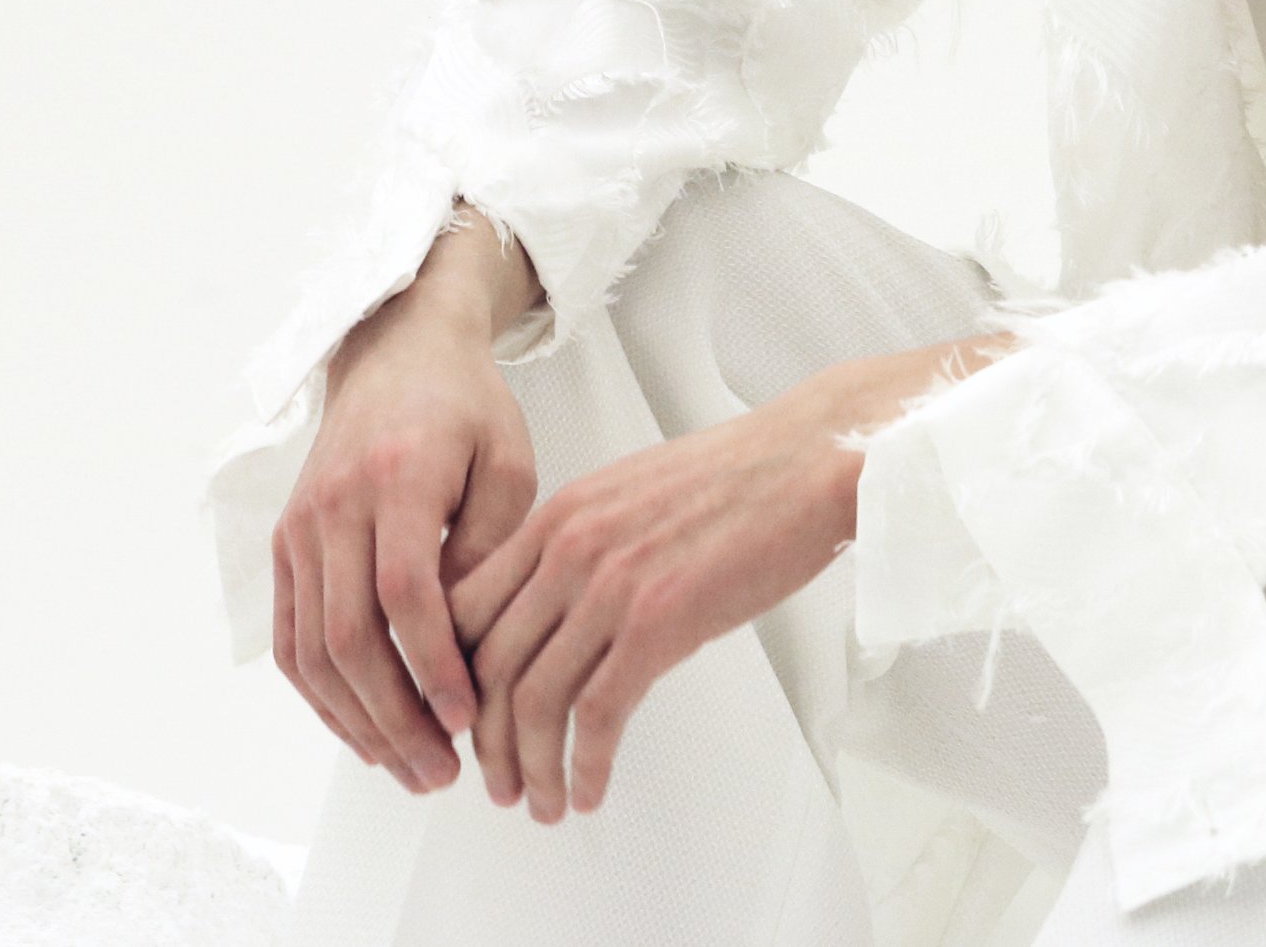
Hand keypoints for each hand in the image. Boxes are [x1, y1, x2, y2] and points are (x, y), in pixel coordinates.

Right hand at [272, 248, 539, 793]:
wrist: (395, 353)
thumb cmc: (465, 407)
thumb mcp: (508, 461)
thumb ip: (493, 545)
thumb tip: (475, 640)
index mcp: (399, 476)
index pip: (404, 591)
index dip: (432, 664)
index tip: (467, 716)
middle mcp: (335, 506)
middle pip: (350, 635)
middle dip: (395, 716)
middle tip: (441, 769)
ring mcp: (300, 528)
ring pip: (312, 650)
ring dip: (357, 721)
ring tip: (408, 768)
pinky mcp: (285, 546)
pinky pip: (292, 637)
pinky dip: (322, 696)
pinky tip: (363, 731)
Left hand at [447, 333, 1007, 821]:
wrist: (810, 461)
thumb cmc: (741, 477)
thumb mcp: (631, 494)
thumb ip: (581, 543)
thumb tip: (557, 609)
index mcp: (558, 516)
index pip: (465, 611)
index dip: (454, 679)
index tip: (465, 721)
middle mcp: (568, 548)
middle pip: (486, 666)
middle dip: (483, 741)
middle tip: (496, 782)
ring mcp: (610, 585)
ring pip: (532, 701)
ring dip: (530, 768)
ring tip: (542, 803)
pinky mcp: (659, 622)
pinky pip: (596, 715)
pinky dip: (584, 765)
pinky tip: (591, 790)